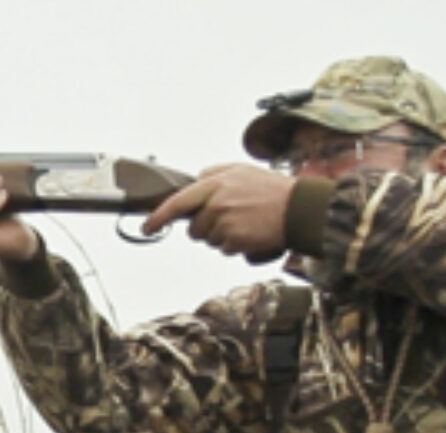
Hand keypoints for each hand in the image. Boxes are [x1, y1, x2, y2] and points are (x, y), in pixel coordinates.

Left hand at [141, 164, 293, 260]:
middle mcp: (216, 202)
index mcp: (215, 183)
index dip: (159, 217)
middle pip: (194, 227)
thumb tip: (195, 181)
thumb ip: (215, 174)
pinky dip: (235, 245)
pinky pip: (224, 249)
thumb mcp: (241, 170)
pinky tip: (250, 232)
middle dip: (206, 227)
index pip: (178, 202)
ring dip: (222, 236)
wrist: (299, 208)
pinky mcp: (234, 239)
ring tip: (245, 223)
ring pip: (209, 239)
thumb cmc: (272, 190)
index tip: (147, 227)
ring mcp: (224, 222)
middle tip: (230, 218)